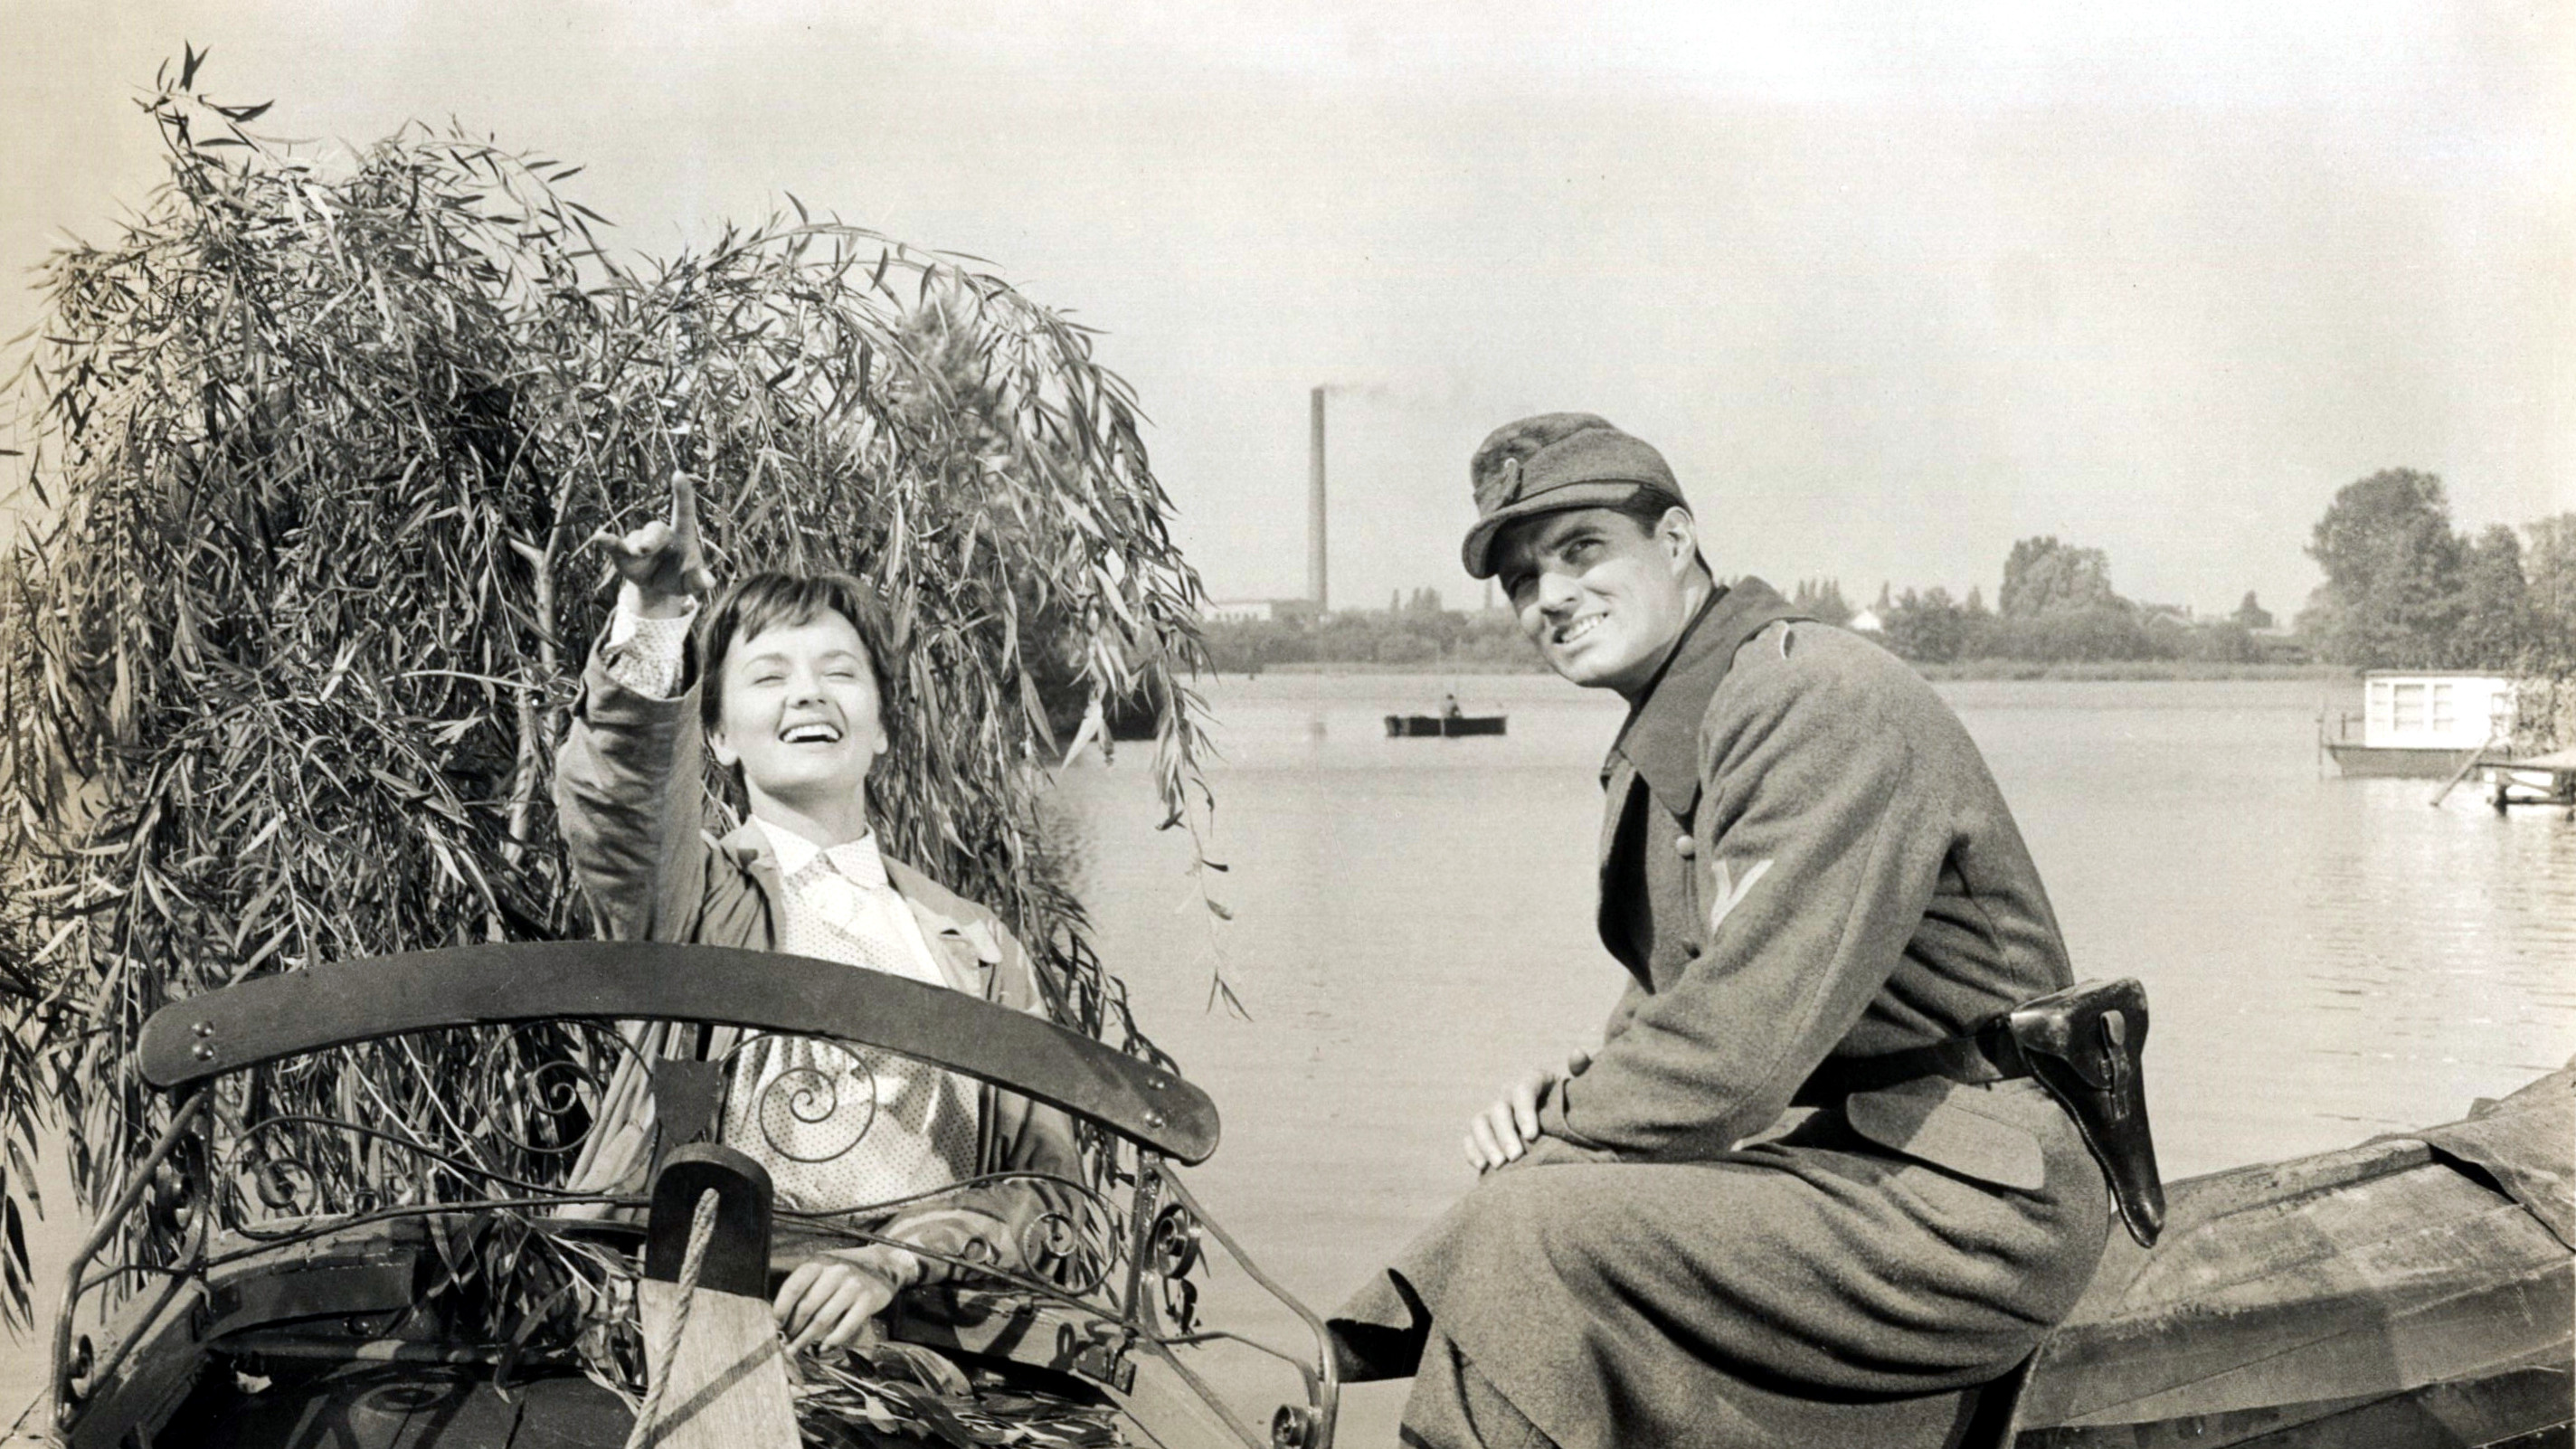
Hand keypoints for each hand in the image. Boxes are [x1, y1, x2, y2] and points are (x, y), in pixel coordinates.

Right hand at [593, 469, 713, 617]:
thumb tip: (709, 581)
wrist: (658, 588)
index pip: (683, 512)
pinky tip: (599, 537)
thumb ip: (699, 581)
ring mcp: (639, 541)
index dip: (682, 493)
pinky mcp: (621, 551)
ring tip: (638, 557)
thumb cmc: (681, 578)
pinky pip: (612, 544)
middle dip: (650, 539)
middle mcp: (660, 534)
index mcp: (682, 536)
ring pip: (636, 540)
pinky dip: (606, 541)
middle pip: (655, 529)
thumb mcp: (692, 582)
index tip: (679, 474)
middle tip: (645, 550)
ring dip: (635, 549)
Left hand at [773, 1245, 920, 1353]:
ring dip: (806, 1340)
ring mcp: (853, 1285)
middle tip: (786, 1344)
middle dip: (793, 1330)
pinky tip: (823, 1349)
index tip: (775, 1326)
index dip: (781, 1309)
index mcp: (819, 1262)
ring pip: (823, 1319)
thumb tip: (780, 1320)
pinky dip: (832, 1342)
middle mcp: (836, 1271)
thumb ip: (805, 1287)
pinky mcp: (868, 1300)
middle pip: (806, 1307)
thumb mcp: (823, 1268)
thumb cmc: (845, 1272)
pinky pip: (845, 1326)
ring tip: (797, 1351)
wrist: (883, 1264)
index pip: (794, 1287)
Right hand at [1463, 1047, 1591, 1172]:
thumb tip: (1577, 1053)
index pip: (1523, 1089)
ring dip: (1486, 1143)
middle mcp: (1510, 1093)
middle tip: (1515, 1157)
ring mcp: (1495, 1112)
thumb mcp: (1582, 1090)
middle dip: (1505, 1133)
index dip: (1524, 1112)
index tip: (1532, 1136)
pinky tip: (1483, 1167)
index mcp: (1534, 1080)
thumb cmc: (1576, 1107)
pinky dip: (1472, 1151)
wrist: (1567, 1128)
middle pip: (1499, 1109)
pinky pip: (1470, 1138)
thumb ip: (1583, 1071)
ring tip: (1499, 1165)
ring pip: (1480, 1122)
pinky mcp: (1485, 1131)